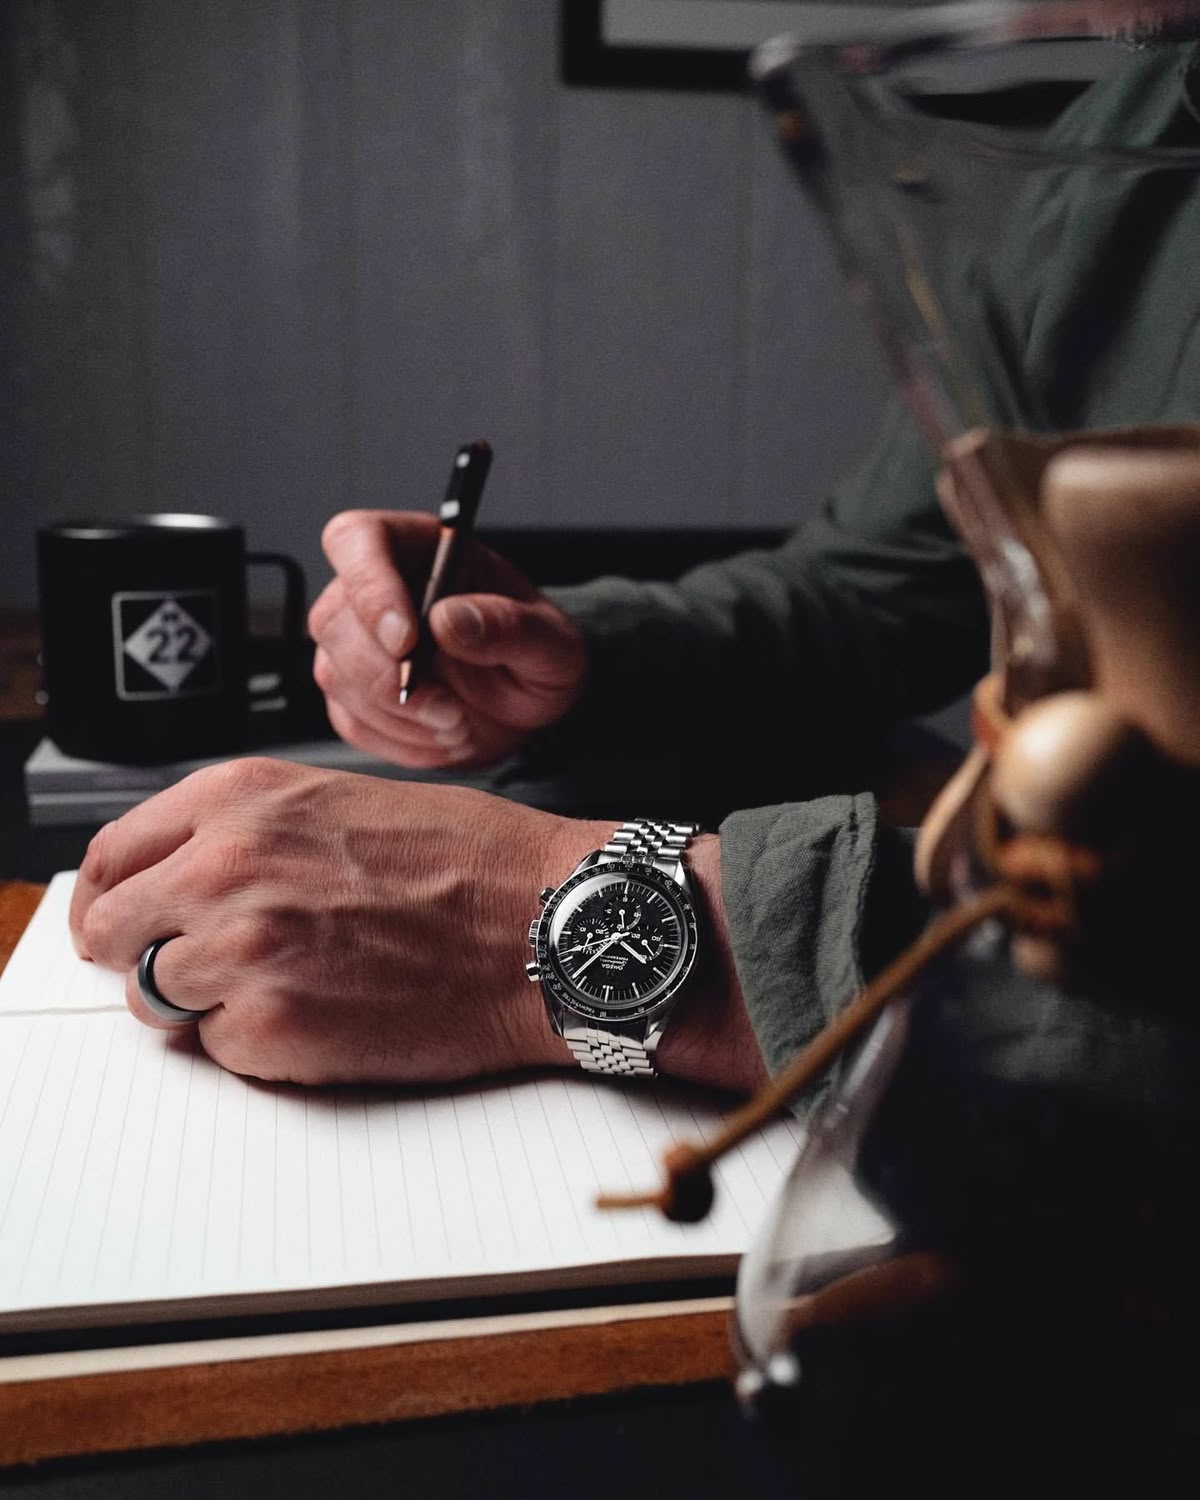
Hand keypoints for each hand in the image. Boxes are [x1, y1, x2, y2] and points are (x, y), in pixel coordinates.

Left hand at [69, 757, 603, 1085]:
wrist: (545, 923)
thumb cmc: (469, 860)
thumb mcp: (338, 801)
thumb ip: (242, 831)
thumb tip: (175, 879)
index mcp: (239, 799)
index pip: (112, 855)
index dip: (114, 896)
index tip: (124, 919)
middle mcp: (226, 866)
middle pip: (112, 932)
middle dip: (145, 953)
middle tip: (195, 967)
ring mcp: (243, 950)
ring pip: (157, 996)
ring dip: (209, 998)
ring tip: (294, 981)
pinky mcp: (273, 1028)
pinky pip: (220, 1048)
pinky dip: (261, 1042)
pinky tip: (328, 1010)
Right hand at [308, 510, 586, 769]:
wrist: (526, 707)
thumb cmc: (536, 657)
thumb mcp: (552, 643)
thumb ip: (509, 626)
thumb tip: (448, 619)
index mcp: (420, 548)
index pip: (358, 540)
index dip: (371, 589)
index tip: (407, 642)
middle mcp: (376, 587)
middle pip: (335, 618)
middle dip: (390, 678)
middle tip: (449, 710)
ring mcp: (354, 640)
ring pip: (334, 673)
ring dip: (400, 716)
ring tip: (457, 725)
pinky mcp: (351, 691)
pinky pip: (350, 720)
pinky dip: (398, 741)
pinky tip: (439, 736)